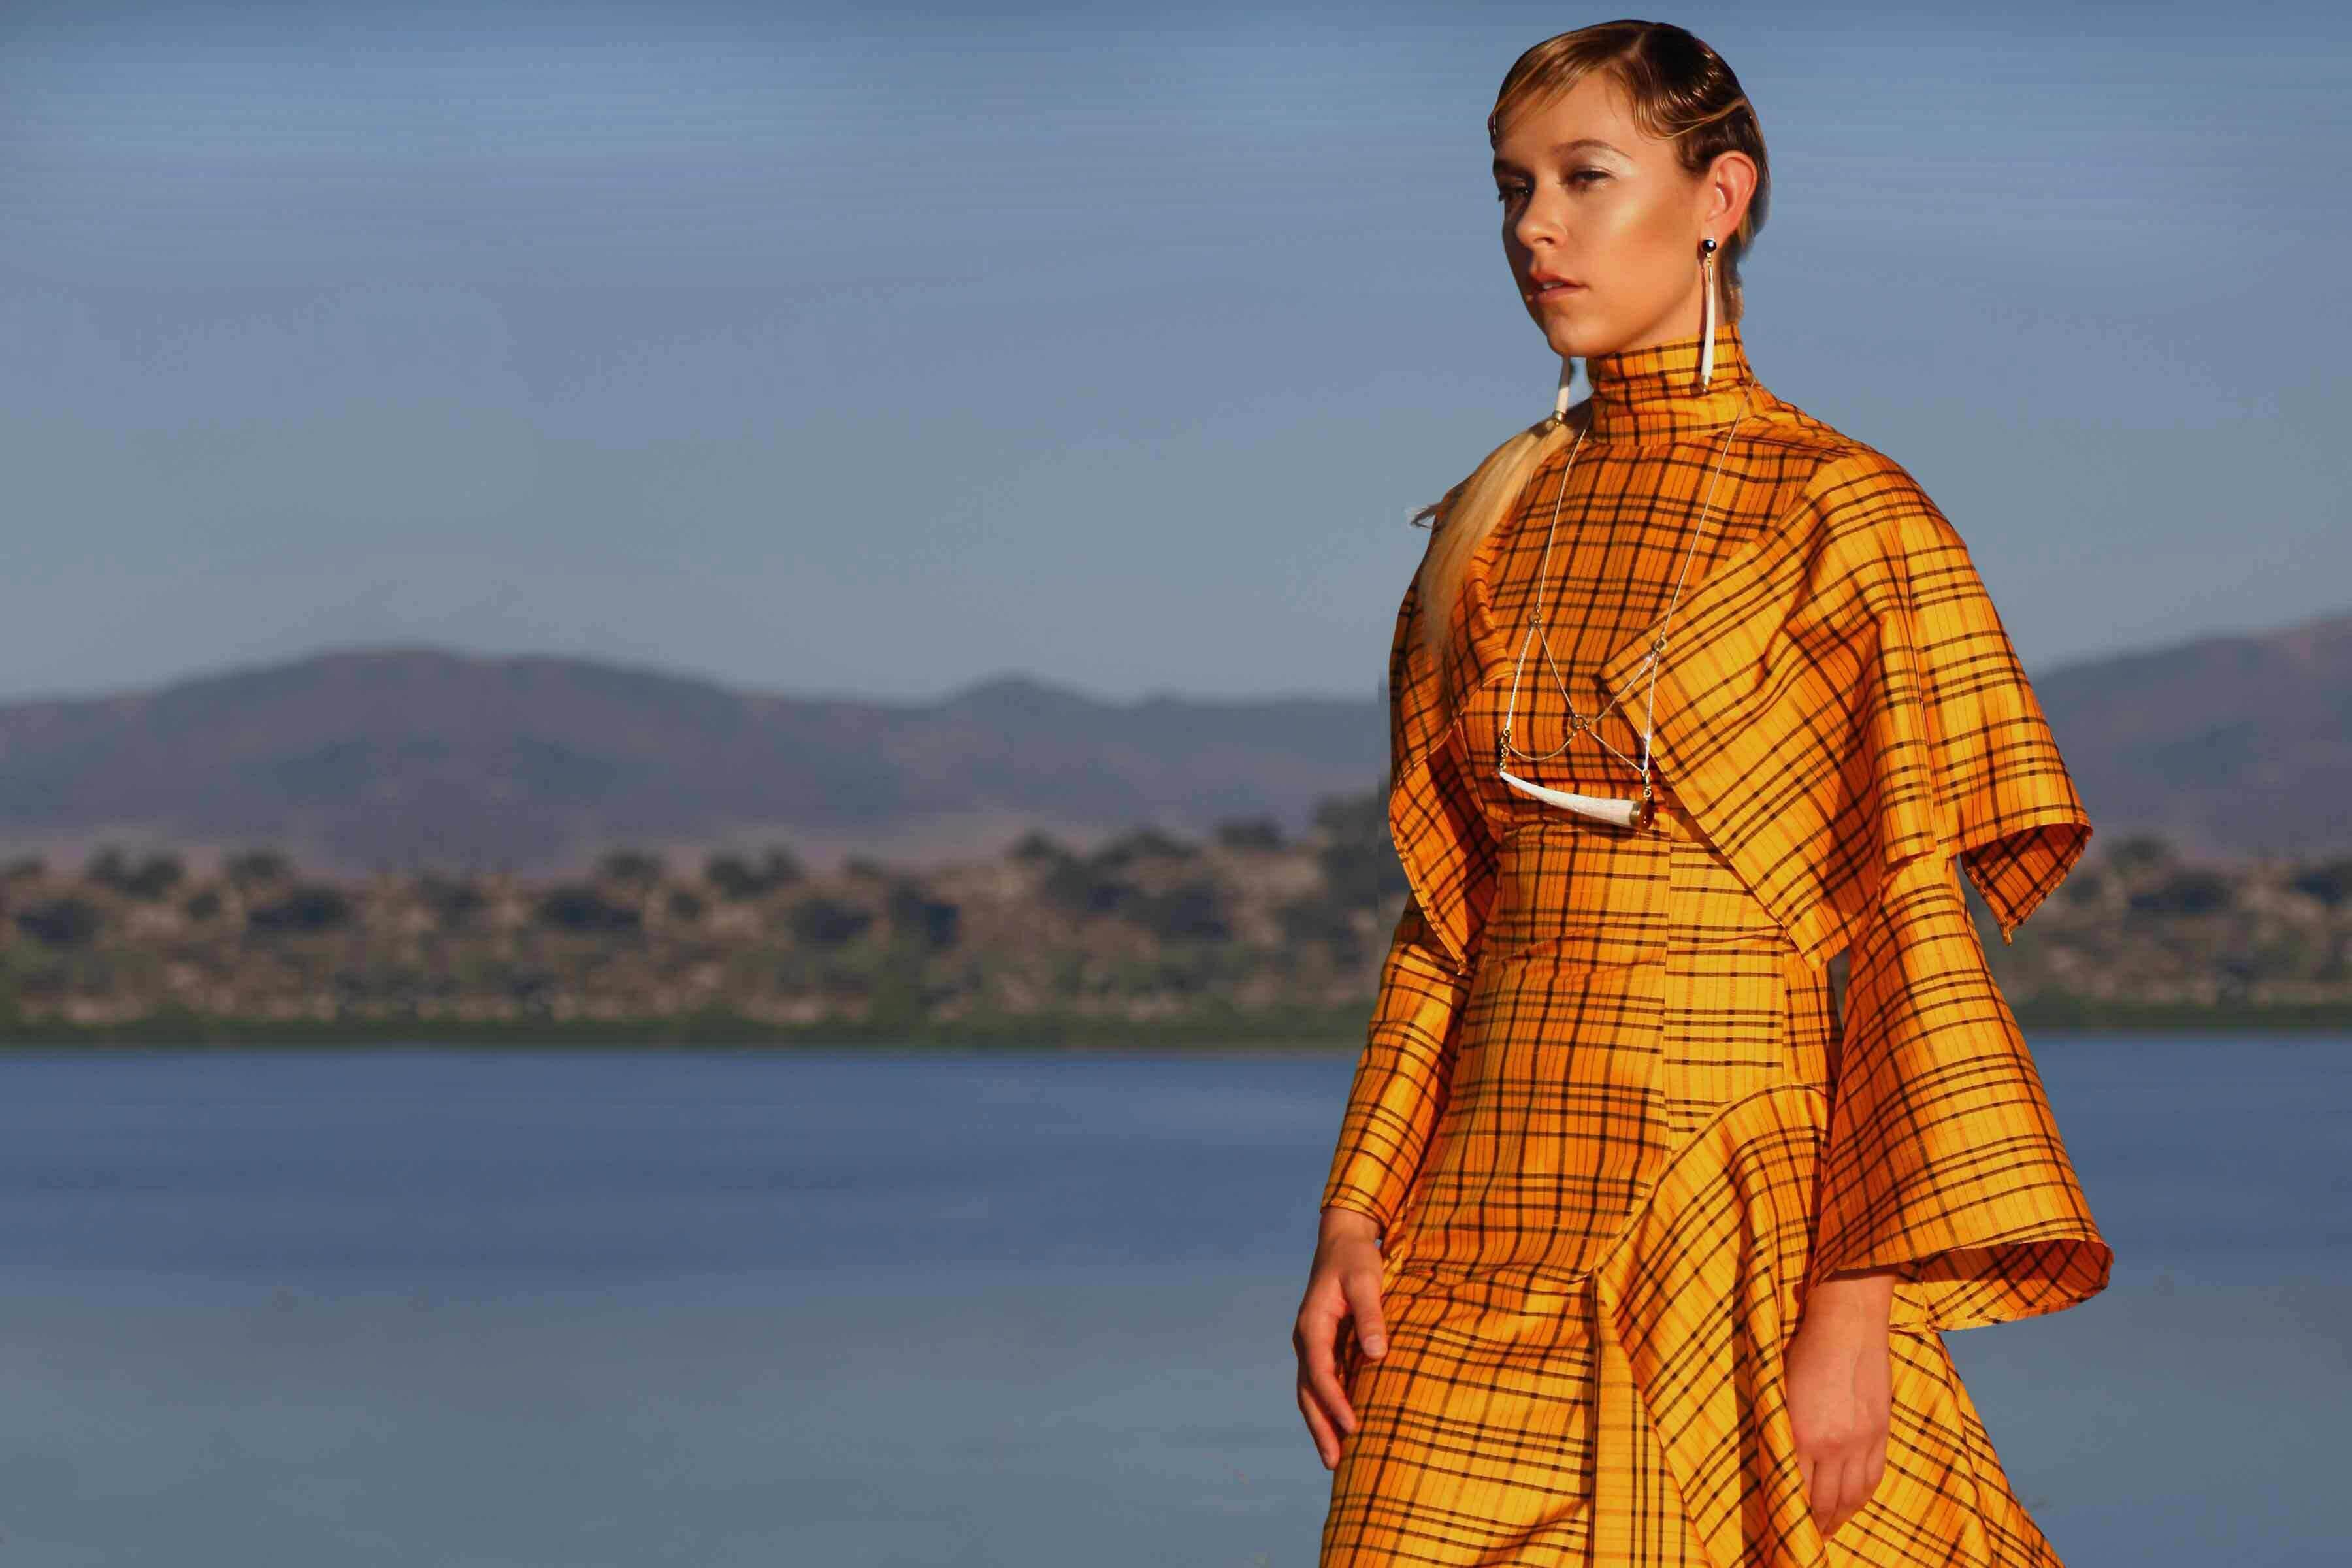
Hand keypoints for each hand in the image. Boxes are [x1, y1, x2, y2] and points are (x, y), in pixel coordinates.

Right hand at [1293, 1207, 1389, 1468]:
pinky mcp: (1322, 1345)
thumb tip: (1378, 1354)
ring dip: (1321, 1424)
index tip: (1353, 1428)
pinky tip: (1341, 1428)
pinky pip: (1320, 1384)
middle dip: (1320, 1428)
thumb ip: (1372, 1315)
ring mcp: (1311, 1343)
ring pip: (1310, 1392)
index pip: (1320, 1372)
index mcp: (1312, 1324)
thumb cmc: (1356, 1258)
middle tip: (1334, 1464)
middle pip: (1308, 1392)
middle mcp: (1306, 1338)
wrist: (1342, 1239)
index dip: (1335, 1402)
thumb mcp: (1366, 1280)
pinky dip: (1327, 1408)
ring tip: (1334, 1460)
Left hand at [1785, 1269, 1896, 1539]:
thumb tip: (1781, 1464)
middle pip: (1826, 1501)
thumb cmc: (1804, 1351)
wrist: (1847, 1324)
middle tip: (1807, 1537)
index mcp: (1803, 1435)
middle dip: (1815, 1524)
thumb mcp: (1781, 1392)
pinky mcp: (1880, 1432)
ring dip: (1839, 1517)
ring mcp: (1862, 1441)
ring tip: (1828, 1528)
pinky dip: (1861, 1498)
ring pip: (1852, 1496)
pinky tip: (1852, 1504)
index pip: (1796, 1490)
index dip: (1791, 1512)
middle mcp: (1834, 1445)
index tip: (1783, 1525)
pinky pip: (1873, 1478)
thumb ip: (1783, 1431)